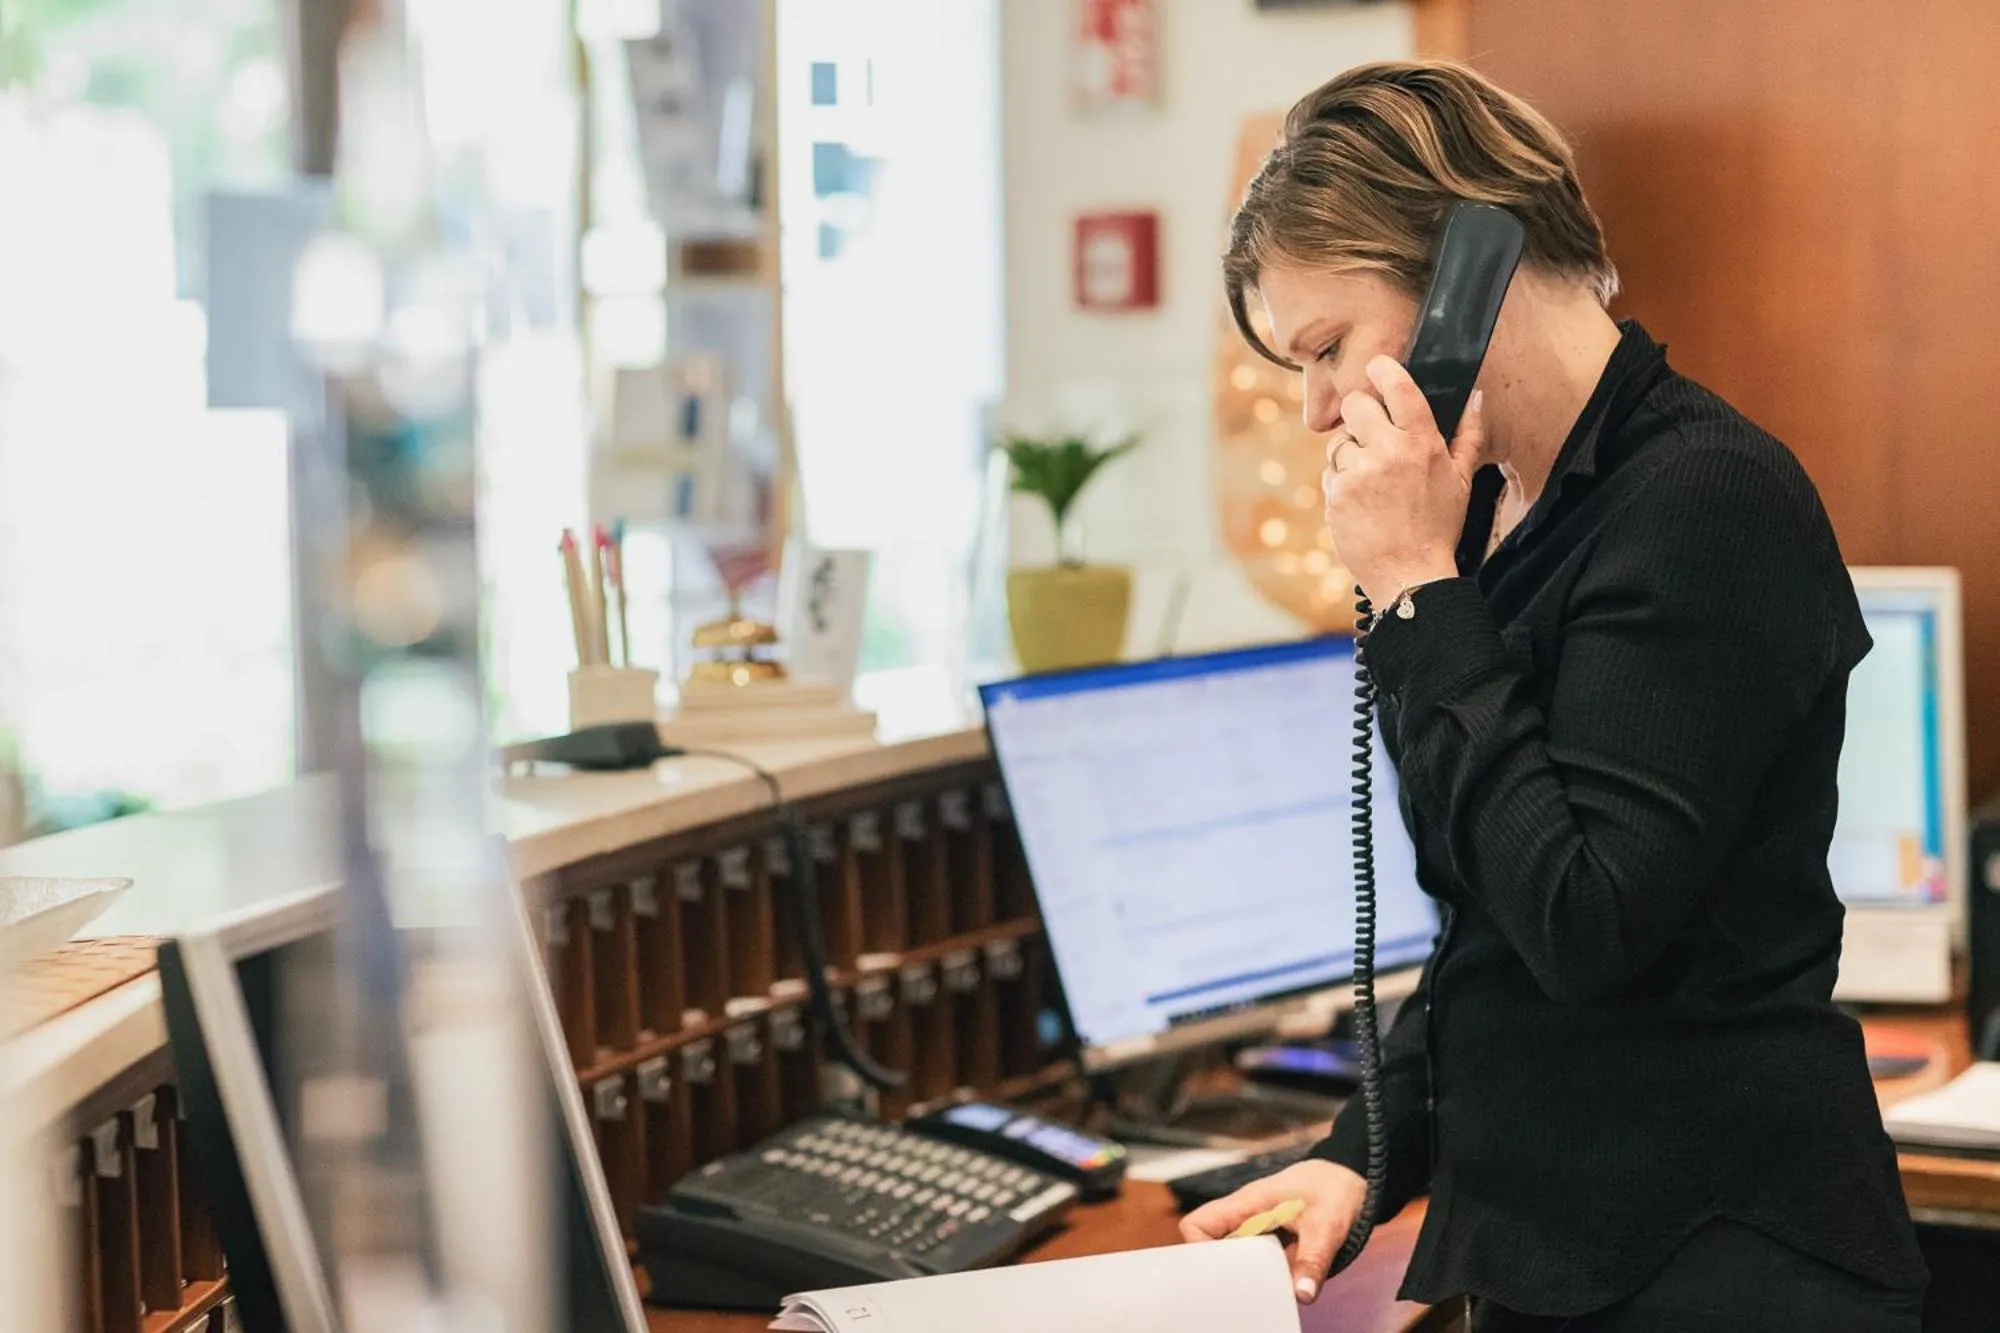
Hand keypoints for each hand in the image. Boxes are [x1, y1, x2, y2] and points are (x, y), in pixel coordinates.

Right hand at [1177, 1159, 1366, 1303]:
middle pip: (1211, 1244)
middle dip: (1223, 1269)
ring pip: (1233, 1254)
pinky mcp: (1270, 1238)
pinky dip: (1261, 1273)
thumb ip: (1313, 1260)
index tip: (1220, 1274)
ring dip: (1244, 1273)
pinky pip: (1254, 1258)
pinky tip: (1277, 1285)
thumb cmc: (1335, 1189)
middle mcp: (1245, 1214)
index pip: (1197, 1224)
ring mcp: (1256, 1226)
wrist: (1350, 1175)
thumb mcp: (1328, 1225)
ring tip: (1263, 1290)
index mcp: (1247, 1203)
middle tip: (1245, 1291)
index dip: (1199, 1249)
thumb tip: (1302, 1295)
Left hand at [1321, 355, 1484, 608]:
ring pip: (1339, 441)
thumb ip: (1468, 435)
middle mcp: (1388, 452)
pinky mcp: (1336, 494)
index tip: (1376, 365)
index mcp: (1422, 443)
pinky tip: (1361, 502)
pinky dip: (1342, 482)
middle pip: (1355, 404)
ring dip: (1350, 454)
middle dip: (1360, 414)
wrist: (1410, 574)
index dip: (1383, 369)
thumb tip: (1475, 397)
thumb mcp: (1461, 480)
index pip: (1398, 388)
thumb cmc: (1438, 527)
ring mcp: (1358, 473)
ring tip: (1372, 481)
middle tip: (1371, 433)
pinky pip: (1331, 473)